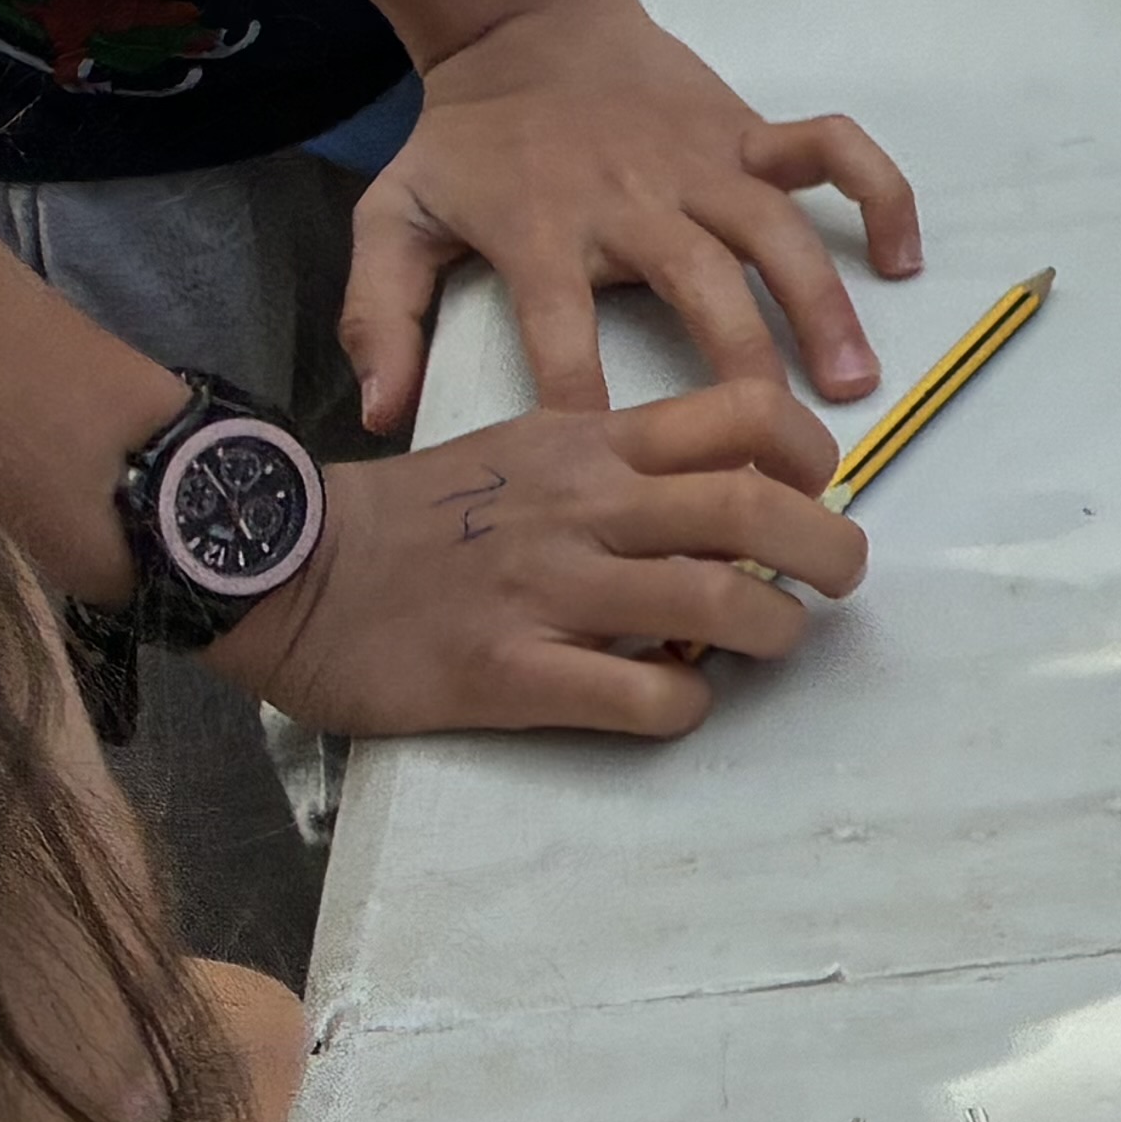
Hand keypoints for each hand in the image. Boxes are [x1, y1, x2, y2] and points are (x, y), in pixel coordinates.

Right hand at [205, 388, 868, 742]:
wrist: (281, 563)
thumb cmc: (412, 514)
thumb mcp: (521, 451)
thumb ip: (614, 462)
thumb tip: (720, 494)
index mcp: (589, 443)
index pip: (743, 416)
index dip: (810, 453)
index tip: (819, 490)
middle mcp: (583, 507)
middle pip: (756, 508)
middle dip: (830, 549)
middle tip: (839, 579)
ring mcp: (548, 590)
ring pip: (718, 599)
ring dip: (775, 629)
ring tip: (774, 640)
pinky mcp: (510, 673)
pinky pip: (640, 696)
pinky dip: (686, 704)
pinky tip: (680, 701)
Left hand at [340, 0, 923, 427]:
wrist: (520, 23)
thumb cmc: (465, 139)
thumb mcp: (391, 218)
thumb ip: (378, 314)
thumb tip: (380, 413)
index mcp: (542, 229)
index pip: (562, 333)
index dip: (586, 404)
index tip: (621, 470)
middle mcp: (631, 197)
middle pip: (698, 285)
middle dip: (742, 368)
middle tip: (782, 447)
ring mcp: (699, 159)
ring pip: (775, 231)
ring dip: (822, 303)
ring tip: (855, 378)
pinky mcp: (745, 129)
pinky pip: (831, 149)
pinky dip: (877, 193)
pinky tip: (902, 256)